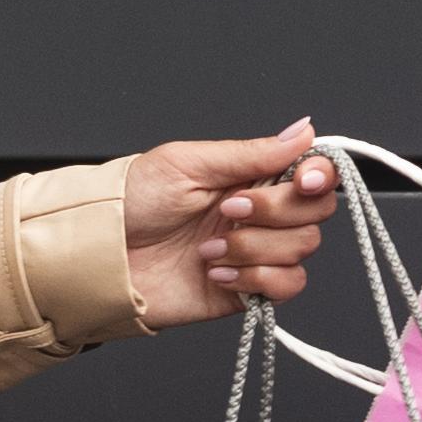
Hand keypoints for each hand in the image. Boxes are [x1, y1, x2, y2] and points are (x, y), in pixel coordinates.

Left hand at [121, 127, 338, 329]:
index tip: (302, 180)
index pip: (313, 173)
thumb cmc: (131, 203)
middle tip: (228, 210)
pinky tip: (216, 273)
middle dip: (275, 211)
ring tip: (208, 248)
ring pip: (301, 249)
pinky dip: (254, 279)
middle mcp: (260, 213)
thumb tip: (303, 130)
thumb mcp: (188, 163)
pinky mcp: (247, 290)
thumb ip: (251, 153)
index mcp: (250, 176)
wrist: (101, 257)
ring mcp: (256, 252)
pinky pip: (286, 287)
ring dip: (253, 247)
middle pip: (315, 212)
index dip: (320, 175)